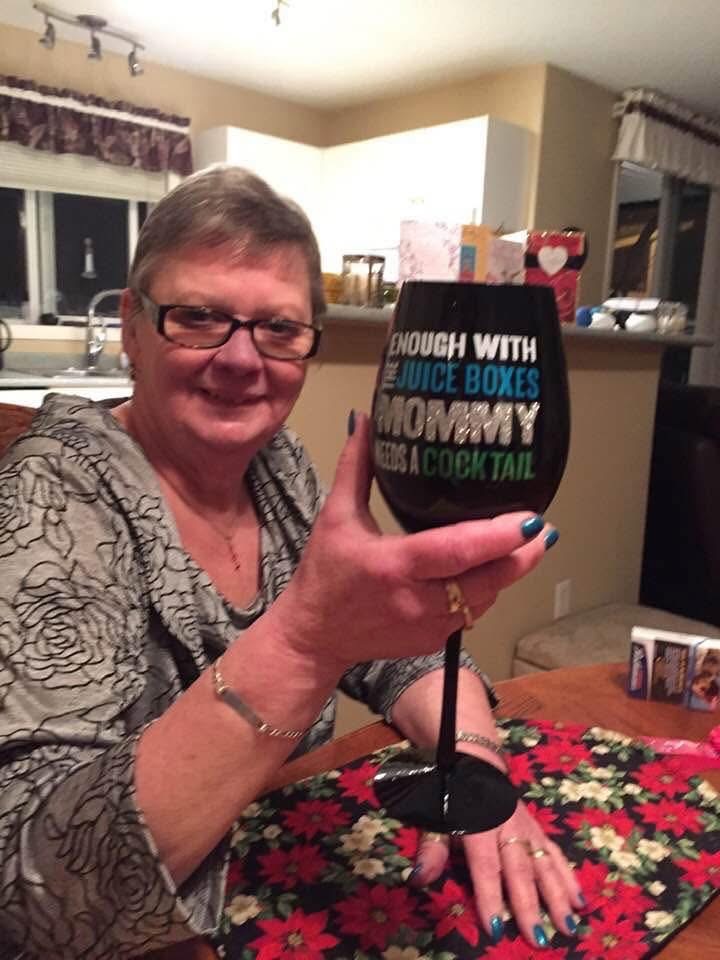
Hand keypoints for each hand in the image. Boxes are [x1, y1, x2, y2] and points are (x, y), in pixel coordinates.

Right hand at [269, 411, 554, 670]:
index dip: (498, 537)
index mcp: (393, 564)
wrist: (314, 636)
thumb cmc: (324, 574)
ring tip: (527, 545)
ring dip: (506, 574)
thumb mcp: (335, 516)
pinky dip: (485, 592)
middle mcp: (416, 599)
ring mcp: (427, 626)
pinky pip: (471, 614)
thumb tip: (365, 420)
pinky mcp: (432, 642)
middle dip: (521, 558)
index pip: (456, 551)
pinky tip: (493, 570)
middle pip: (485, 581)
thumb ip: (355, 468)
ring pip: (484, 599)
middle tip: (543, 530)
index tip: (529, 519)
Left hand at [411, 800, 583, 946]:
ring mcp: (526, 828)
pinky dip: (569, 876)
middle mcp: (507, 828)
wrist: (474, 763)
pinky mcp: (537, 828)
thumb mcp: (435, 818)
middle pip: (520, 869)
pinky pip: (555, 853)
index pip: (486, 866)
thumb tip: (418, 879)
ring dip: (558, 894)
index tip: (496, 928)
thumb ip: (431, 850)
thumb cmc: (451, 797)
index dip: (490, 896)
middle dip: (529, 904)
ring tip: (568, 924)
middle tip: (538, 937)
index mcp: (480, 826)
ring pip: (544, 862)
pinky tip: (580, 900)